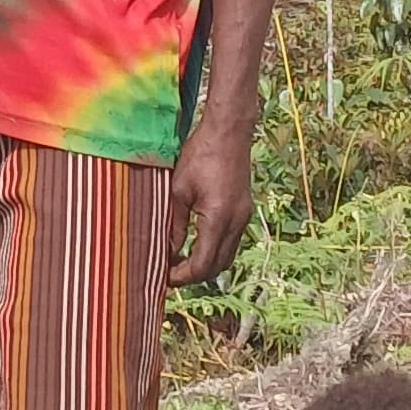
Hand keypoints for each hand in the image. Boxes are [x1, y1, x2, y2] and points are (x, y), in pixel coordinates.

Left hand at [167, 112, 254, 286]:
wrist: (229, 131)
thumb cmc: (201, 154)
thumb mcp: (179, 190)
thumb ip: (175, 224)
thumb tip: (168, 250)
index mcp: (218, 220)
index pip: (202, 265)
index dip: (183, 277)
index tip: (165, 277)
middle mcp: (236, 222)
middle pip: (218, 267)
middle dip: (194, 275)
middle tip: (171, 274)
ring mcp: (244, 216)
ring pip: (227, 256)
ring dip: (206, 264)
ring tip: (182, 261)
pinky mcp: (245, 209)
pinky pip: (232, 241)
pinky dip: (215, 249)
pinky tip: (198, 242)